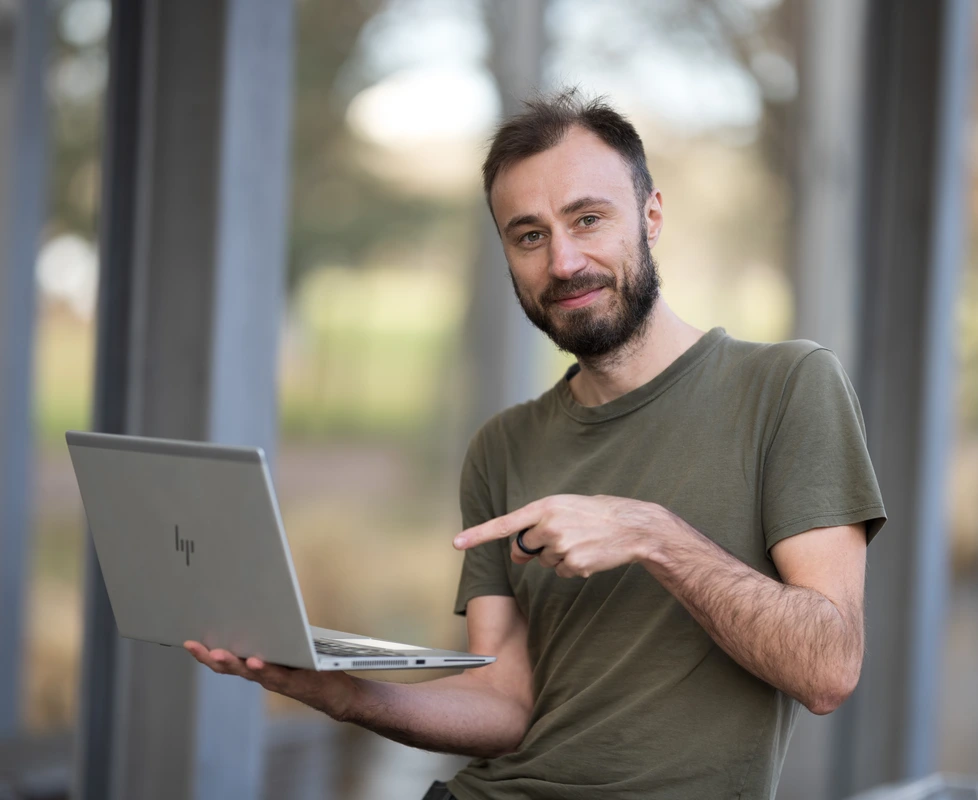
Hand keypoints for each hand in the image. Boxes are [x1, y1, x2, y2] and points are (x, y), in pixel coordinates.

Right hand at [183, 641, 357, 719]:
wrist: (340, 696)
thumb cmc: (314, 668)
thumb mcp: (290, 647)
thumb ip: (275, 634)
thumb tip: (260, 607)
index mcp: (259, 664)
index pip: (228, 658)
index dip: (206, 652)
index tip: (189, 640)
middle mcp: (263, 674)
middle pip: (230, 667)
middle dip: (209, 656)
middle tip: (191, 645)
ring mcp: (277, 680)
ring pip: (248, 672)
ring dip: (231, 663)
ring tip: (216, 653)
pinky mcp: (295, 683)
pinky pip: (276, 675)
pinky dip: (263, 668)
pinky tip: (254, 660)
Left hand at [453, 494, 672, 578]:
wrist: (631, 526)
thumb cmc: (596, 513)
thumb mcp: (565, 508)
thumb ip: (537, 525)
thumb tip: (517, 554)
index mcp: (545, 506)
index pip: (505, 524)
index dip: (479, 534)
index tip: (457, 543)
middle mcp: (550, 525)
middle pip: (526, 547)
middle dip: (536, 547)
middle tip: (563, 536)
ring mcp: (562, 546)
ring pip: (544, 562)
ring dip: (558, 556)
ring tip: (582, 541)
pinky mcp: (574, 564)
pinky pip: (562, 572)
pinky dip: (573, 567)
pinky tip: (589, 553)